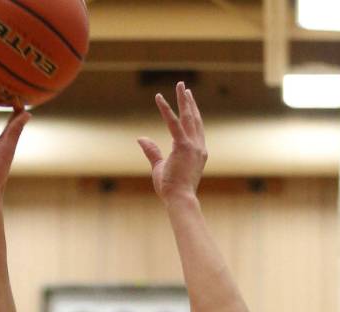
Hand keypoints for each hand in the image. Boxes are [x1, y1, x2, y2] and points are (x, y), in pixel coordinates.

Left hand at [137, 81, 207, 201]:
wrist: (179, 199)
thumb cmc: (171, 188)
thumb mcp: (159, 166)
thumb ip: (152, 151)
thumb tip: (141, 138)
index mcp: (197, 152)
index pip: (196, 128)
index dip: (192, 113)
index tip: (189, 101)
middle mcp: (198, 146)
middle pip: (194, 118)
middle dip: (189, 102)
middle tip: (184, 87)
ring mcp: (193, 145)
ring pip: (188, 117)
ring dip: (183, 99)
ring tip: (180, 85)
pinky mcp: (183, 146)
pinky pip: (173, 123)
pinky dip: (166, 109)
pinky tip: (159, 98)